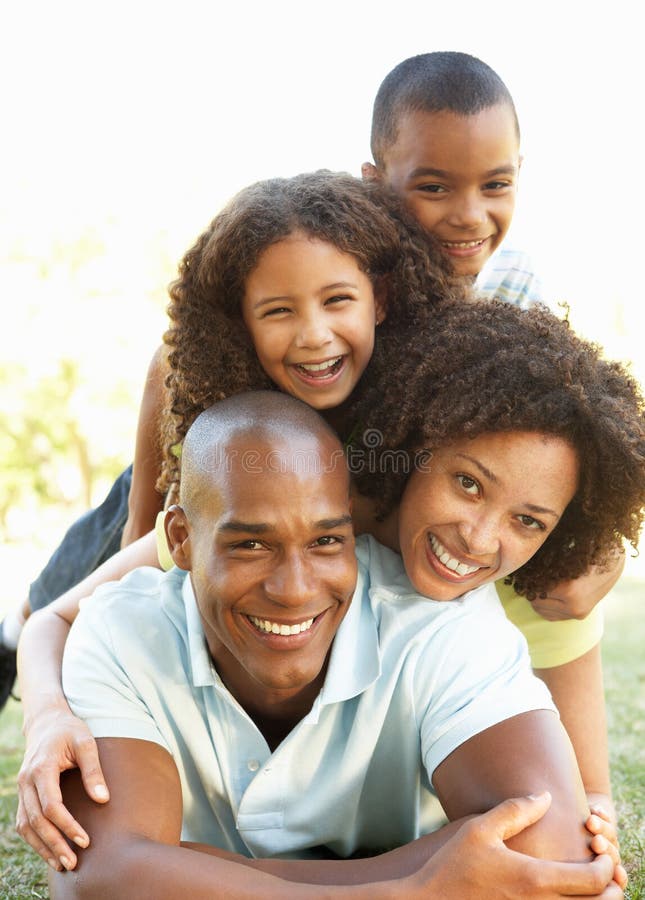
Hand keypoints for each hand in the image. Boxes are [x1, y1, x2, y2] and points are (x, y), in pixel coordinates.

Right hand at [16, 708, 108, 871]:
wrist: (46, 722)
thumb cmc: (69, 730)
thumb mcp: (85, 742)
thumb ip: (93, 769)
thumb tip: (103, 799)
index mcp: (41, 768)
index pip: (51, 806)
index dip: (67, 825)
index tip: (85, 840)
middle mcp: (26, 781)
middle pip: (36, 821)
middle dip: (54, 843)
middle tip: (73, 863)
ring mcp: (22, 789)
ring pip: (26, 826)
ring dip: (42, 847)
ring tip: (62, 864)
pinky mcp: (24, 794)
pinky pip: (24, 822)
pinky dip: (35, 839)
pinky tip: (50, 851)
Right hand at [408, 793, 623, 897]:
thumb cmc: (454, 865)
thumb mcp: (480, 829)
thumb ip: (515, 811)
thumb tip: (546, 797)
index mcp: (534, 880)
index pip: (593, 880)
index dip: (605, 865)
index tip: (598, 850)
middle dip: (609, 887)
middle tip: (601, 867)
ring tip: (585, 883)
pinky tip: (561, 894)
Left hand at [530, 552, 624, 620]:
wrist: (612, 565)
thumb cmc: (586, 554)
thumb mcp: (565, 556)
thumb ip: (545, 565)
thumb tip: (522, 569)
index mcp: (569, 590)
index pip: (535, 589)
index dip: (528, 579)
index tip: (526, 573)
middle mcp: (573, 606)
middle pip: (536, 602)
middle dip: (532, 589)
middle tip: (532, 578)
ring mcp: (577, 613)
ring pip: (541, 611)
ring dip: (539, 599)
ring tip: (542, 585)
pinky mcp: (580, 616)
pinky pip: (552, 616)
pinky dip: (547, 606)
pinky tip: (550, 594)